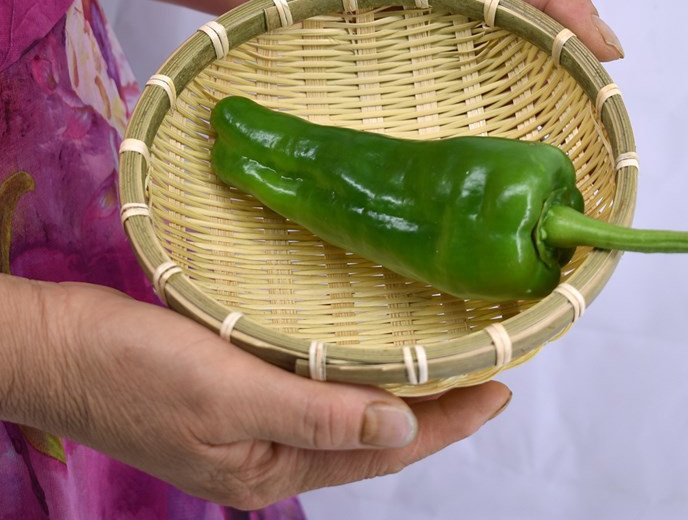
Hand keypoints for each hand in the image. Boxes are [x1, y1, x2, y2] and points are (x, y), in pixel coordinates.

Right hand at [30, 281, 508, 509]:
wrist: (61, 347)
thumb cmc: (135, 371)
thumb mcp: (227, 394)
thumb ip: (315, 415)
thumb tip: (401, 425)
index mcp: (272, 467)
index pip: (382, 449)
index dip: (446, 421)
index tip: (498, 388)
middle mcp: (271, 451)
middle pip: (372, 437)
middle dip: (432, 410)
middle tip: (484, 374)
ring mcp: (253, 423)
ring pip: (346, 413)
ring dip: (396, 391)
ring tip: (443, 365)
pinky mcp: (237, 388)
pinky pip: (313, 388)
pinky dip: (351, 372)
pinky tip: (365, 352)